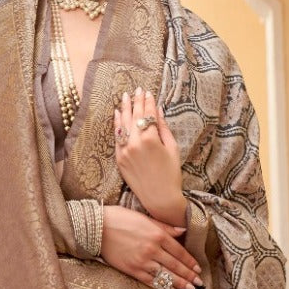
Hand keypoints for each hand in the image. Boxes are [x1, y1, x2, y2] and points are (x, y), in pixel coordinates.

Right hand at [101, 206, 203, 288]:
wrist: (97, 228)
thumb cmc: (120, 218)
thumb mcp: (145, 217)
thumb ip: (165, 226)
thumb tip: (183, 231)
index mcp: (157, 234)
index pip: (179, 251)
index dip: (190, 261)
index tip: (198, 268)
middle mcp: (152, 249)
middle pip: (175, 265)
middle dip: (189, 275)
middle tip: (199, 283)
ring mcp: (142, 261)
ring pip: (166, 275)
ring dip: (180, 283)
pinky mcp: (132, 270)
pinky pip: (151, 281)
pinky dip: (163, 287)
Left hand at [114, 88, 185, 225]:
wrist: (160, 198)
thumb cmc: (171, 174)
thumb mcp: (172, 148)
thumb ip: (163, 128)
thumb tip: (158, 111)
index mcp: (150, 139)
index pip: (147, 115)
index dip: (148, 102)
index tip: (148, 92)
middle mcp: (134, 143)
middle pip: (134, 116)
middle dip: (136, 101)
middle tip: (137, 90)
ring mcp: (125, 151)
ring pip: (123, 125)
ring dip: (124, 109)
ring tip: (125, 97)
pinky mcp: (119, 159)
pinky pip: (117, 138)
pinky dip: (117, 125)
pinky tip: (118, 114)